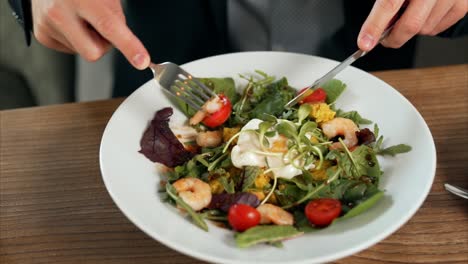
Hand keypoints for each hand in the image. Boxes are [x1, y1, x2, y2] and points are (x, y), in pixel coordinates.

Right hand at [31, 0, 149, 69]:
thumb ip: (116, 17)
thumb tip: (128, 45)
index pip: (109, 26)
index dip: (129, 45)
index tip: (142, 60)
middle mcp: (60, 11)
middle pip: (95, 52)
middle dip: (104, 45)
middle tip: (101, 26)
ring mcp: (48, 24)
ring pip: (84, 53)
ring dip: (89, 40)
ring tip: (81, 19)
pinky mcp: (42, 35)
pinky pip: (72, 50)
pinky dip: (76, 40)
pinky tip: (71, 24)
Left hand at [357, 0, 467, 50]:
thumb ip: (385, 3)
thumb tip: (374, 30)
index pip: (388, 4)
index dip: (374, 26)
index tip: (364, 43)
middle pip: (410, 24)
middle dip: (393, 38)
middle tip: (383, 37)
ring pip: (424, 30)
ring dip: (412, 29)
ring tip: (410, 11)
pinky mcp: (462, 4)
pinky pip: (437, 29)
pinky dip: (427, 26)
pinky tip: (425, 12)